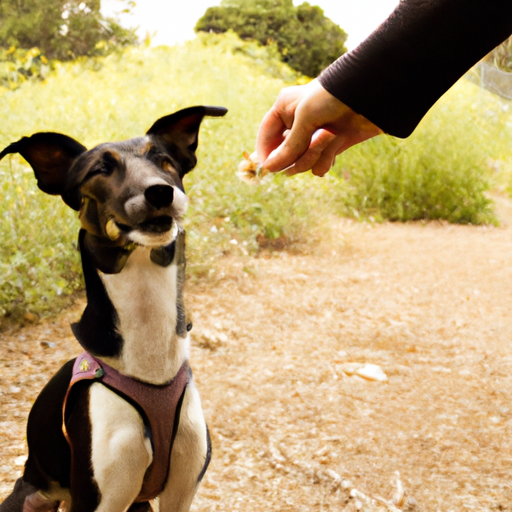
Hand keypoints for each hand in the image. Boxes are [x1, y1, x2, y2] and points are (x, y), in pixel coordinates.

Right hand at [256, 79, 382, 176]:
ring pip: (302, 163)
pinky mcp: (330, 148)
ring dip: (316, 155)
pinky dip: (328, 159)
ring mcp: (313, 138)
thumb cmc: (334, 97)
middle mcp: (297, 124)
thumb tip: (269, 168)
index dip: (265, 152)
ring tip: (332, 136)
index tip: (267, 169)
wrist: (372, 95)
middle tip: (312, 143)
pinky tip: (338, 143)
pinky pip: (318, 166)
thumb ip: (288, 147)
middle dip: (298, 155)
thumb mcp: (305, 119)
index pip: (266, 135)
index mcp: (285, 109)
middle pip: (284, 155)